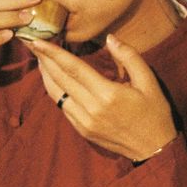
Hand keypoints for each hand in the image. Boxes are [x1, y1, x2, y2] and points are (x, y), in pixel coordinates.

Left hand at [24, 33, 176, 161]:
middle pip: (60, 79)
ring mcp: (84, 122)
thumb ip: (130, 57)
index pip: (73, 68)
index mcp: (108, 94)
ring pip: (56, 95)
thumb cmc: (154, 112)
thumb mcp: (149, 82)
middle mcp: (92, 108)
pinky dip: (55, 91)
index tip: (37, 41)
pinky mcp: (82, 130)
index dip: (53, 54)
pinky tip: (53, 80)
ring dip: (46, 76)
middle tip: (32, 45)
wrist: (154, 148)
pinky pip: (63, 107)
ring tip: (40, 59)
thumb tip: (110, 38)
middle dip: (43, 60)